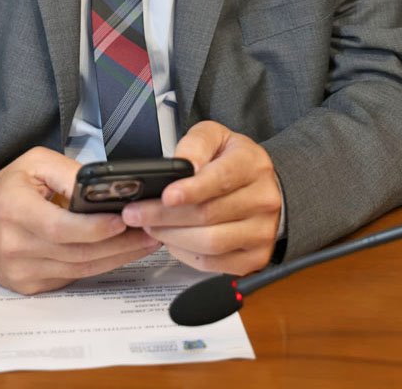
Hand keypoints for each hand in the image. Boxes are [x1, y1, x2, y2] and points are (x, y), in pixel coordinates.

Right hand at [0, 147, 159, 293]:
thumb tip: (104, 187)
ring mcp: (21, 271)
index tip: (124, 220)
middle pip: (76, 252)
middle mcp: (15, 245)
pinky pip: (71, 278)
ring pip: (79, 270)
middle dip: (120, 244)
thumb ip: (69, 172)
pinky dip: (98, 266)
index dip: (94, 228)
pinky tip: (119, 253)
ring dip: (117, 258)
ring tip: (145, 242)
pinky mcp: (28, 286)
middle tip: (151, 230)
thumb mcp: (34, 163)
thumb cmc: (7, 188)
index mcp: (15, 209)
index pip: (60, 227)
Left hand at [122, 121, 281, 275]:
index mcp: (253, 165)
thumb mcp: (215, 137)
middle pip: (209, 215)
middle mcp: (263, 200)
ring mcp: (262, 232)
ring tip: (150, 226)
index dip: (191, 190)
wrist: (265, 187)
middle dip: (165, 216)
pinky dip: (185, 254)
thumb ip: (196, 144)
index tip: (166, 195)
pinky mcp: (255, 258)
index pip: (221, 179)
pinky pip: (213, 264)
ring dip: (172, 237)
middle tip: (136, 213)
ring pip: (210, 243)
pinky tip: (172, 240)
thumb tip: (183, 165)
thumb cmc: (234, 161)